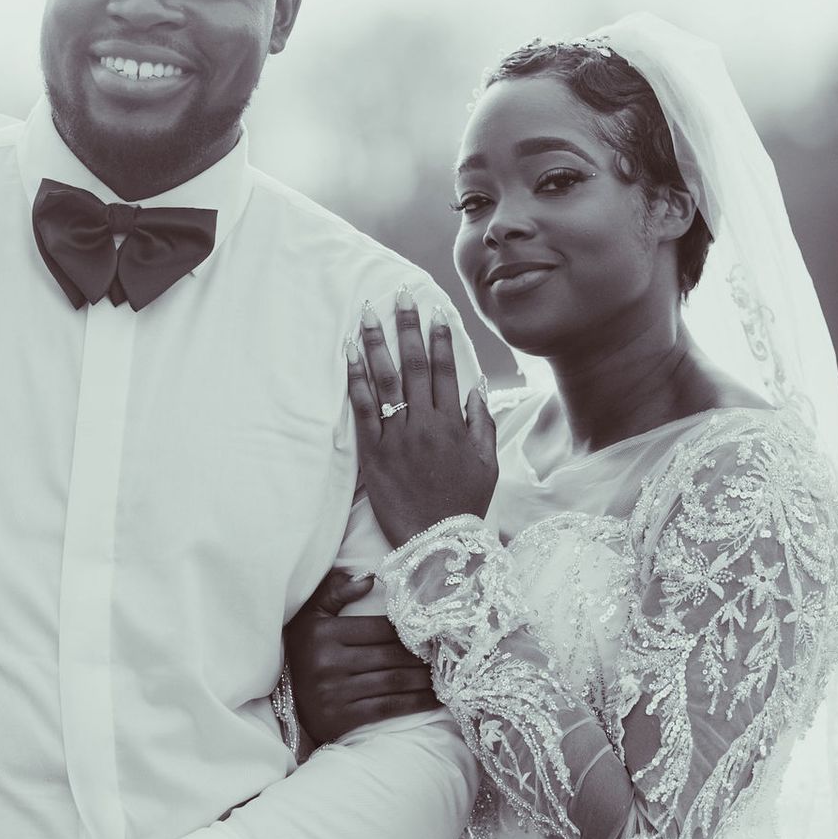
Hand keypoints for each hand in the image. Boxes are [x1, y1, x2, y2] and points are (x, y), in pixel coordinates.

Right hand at [285, 568, 437, 743]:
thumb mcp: (310, 616)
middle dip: (422, 655)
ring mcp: (335, 692)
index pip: (379, 628)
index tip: (432, 631)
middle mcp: (328, 662)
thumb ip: (334, 590)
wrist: (286, 703)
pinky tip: (434, 697)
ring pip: (394, 681)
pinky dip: (416, 702)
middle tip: (447, 652)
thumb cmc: (304, 651)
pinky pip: (389, 707)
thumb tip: (369, 578)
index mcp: (323, 633)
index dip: (409, 630)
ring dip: (424, 678)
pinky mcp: (342, 718)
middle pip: (390, 655)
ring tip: (444, 673)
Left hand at [347, 289, 496, 545]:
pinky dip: (356, 377)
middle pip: (416, 365)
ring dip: (378, 342)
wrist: (438, 545)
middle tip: (401, 293)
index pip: (448, 369)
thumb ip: (482, 423)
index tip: (436, 310)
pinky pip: (362, 408)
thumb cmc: (464, 504)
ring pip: (387, 379)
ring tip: (370, 312)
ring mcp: (397, 436)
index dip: (441, 337)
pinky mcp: (373, 453)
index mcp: (454, 424)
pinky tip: (350, 351)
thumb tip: (476, 387)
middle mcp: (426, 423)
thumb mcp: (487, 463)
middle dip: (409, 326)